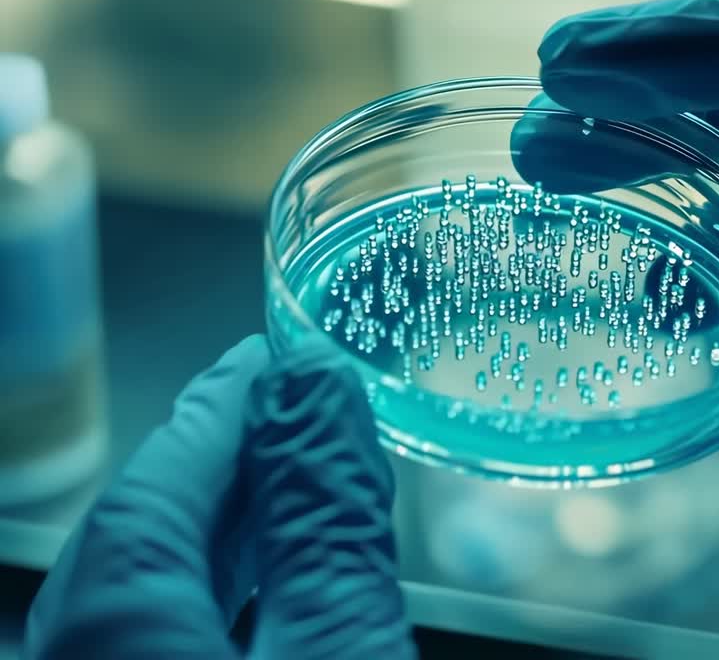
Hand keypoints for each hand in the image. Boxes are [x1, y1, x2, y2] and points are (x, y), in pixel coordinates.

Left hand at [23, 335, 414, 659]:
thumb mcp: (341, 644)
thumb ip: (326, 516)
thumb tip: (316, 384)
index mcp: (107, 627)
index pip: (158, 478)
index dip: (228, 404)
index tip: (280, 356)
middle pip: (141, 534)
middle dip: (229, 465)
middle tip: (302, 412)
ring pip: (142, 598)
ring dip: (226, 538)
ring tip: (301, 494)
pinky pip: (151, 644)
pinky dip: (212, 604)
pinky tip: (270, 597)